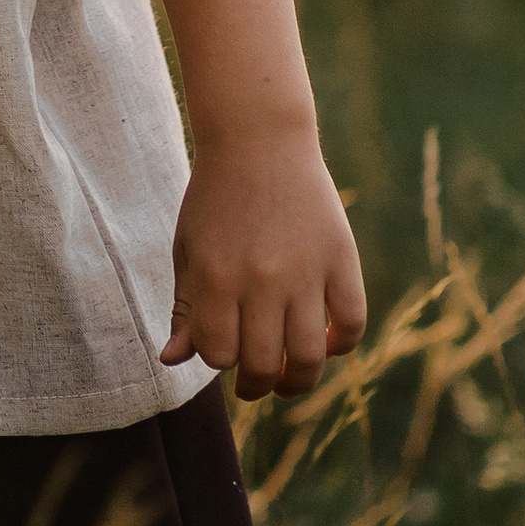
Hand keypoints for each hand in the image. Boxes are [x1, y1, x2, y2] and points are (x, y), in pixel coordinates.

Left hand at [158, 126, 367, 399]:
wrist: (259, 140)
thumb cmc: (215, 198)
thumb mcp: (189, 249)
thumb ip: (184, 307)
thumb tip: (173, 361)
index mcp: (215, 278)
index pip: (219, 354)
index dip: (219, 360)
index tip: (224, 352)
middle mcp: (261, 280)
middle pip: (265, 364)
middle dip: (257, 385)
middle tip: (255, 385)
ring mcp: (305, 271)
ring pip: (309, 356)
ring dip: (299, 380)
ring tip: (290, 381)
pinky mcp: (341, 259)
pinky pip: (352, 322)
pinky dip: (341, 344)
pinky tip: (327, 343)